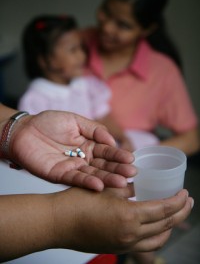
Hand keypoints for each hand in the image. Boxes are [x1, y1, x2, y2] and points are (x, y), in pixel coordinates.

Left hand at [9, 110, 134, 190]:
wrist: (24, 130)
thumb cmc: (48, 122)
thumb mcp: (75, 120)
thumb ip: (94, 129)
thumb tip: (112, 140)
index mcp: (88, 144)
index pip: (107, 150)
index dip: (118, 154)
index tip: (131, 158)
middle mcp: (83, 158)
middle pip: (103, 165)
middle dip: (118, 169)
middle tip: (132, 173)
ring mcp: (73, 167)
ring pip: (93, 174)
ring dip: (107, 179)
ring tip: (122, 182)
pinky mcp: (60, 175)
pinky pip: (75, 179)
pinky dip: (87, 182)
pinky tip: (99, 185)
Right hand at [52, 188, 193, 253]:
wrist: (58, 222)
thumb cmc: (78, 201)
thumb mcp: (107, 188)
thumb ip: (127, 189)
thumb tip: (138, 187)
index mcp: (129, 216)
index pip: (164, 209)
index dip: (178, 201)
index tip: (186, 193)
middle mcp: (131, 234)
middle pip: (166, 225)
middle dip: (182, 213)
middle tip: (189, 202)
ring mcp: (125, 245)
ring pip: (158, 240)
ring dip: (171, 227)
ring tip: (176, 214)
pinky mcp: (117, 248)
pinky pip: (146, 246)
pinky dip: (156, 235)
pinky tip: (155, 226)